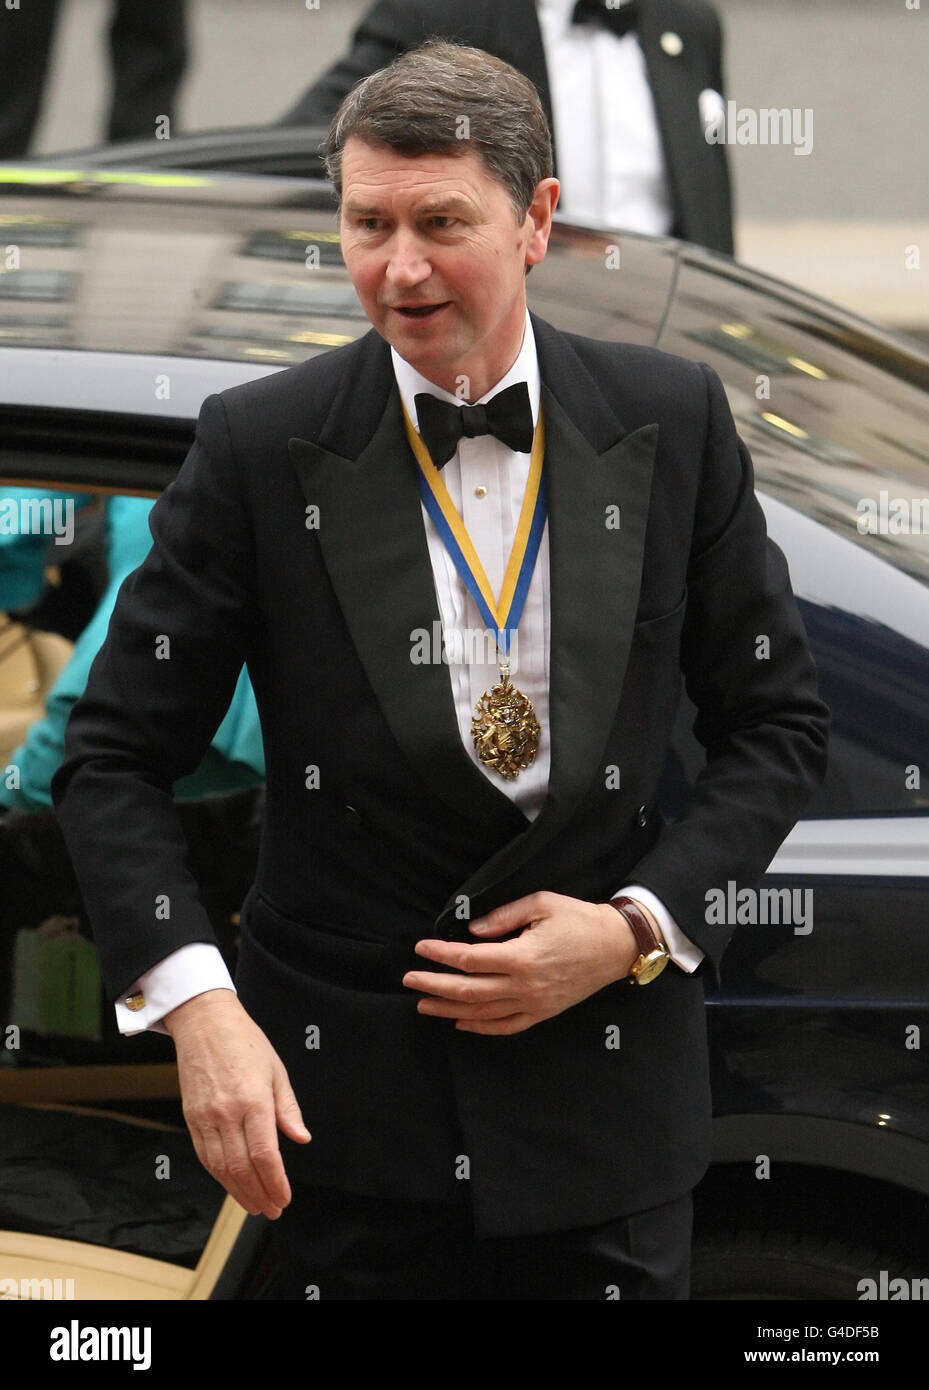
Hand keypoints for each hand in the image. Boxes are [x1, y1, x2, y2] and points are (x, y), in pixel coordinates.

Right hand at [163, 989, 309, 1217]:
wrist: (204, 1023)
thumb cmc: (244, 1042)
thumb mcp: (277, 1070)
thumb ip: (288, 1108)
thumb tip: (300, 1138)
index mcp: (254, 1100)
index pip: (265, 1155)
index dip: (275, 1182)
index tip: (284, 1198)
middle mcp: (227, 1112)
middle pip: (242, 1167)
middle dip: (259, 1194)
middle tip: (271, 1209)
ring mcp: (206, 1117)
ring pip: (221, 1168)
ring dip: (238, 1192)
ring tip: (254, 1205)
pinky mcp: (191, 1118)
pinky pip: (204, 1156)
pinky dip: (218, 1176)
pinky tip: (231, 1185)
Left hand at [403, 891, 640, 1035]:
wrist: (616, 946)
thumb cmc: (580, 919)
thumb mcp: (541, 903)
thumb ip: (502, 917)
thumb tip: (471, 931)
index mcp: (523, 957)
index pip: (469, 959)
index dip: (441, 954)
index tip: (421, 948)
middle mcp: (525, 986)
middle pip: (468, 991)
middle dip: (434, 984)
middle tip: (409, 979)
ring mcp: (534, 1004)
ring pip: (482, 1013)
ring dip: (448, 1009)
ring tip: (423, 1004)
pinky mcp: (543, 1012)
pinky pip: (506, 1026)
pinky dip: (480, 1027)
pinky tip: (460, 1022)